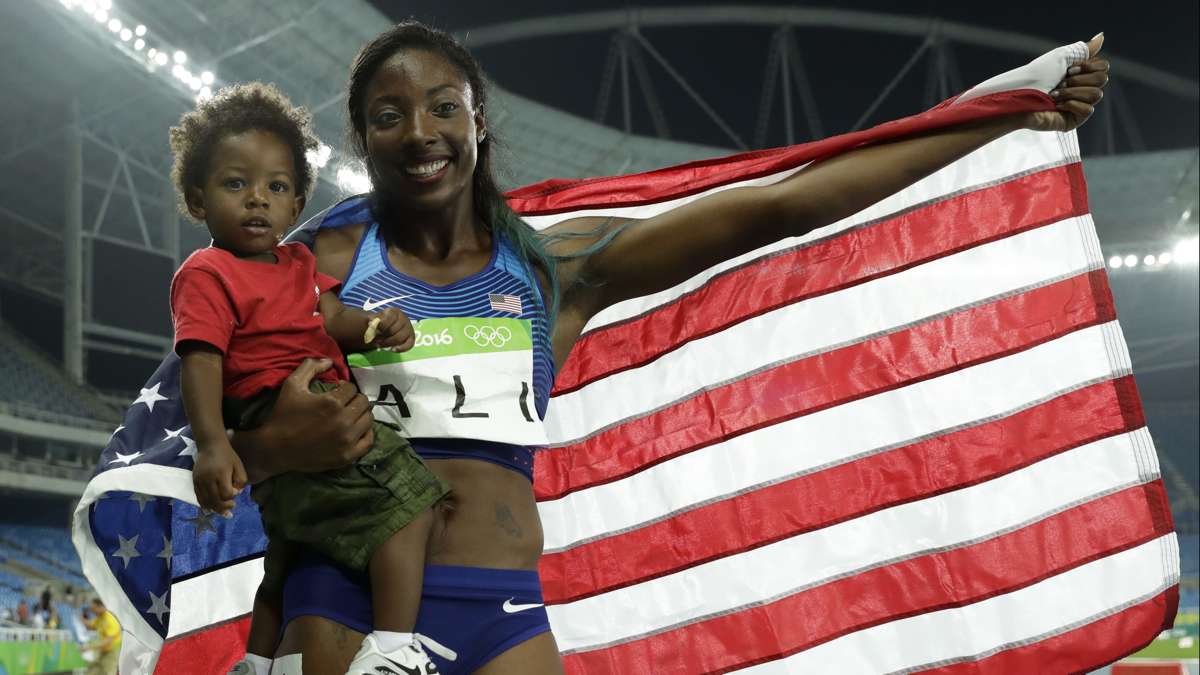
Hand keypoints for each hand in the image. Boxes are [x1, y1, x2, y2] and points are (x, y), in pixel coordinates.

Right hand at [192, 441, 245, 515]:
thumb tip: (235, 494)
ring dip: (215, 509)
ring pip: (206, 501)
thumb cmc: (228, 456)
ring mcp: (199, 481)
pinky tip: (211, 509)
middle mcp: (208, 479)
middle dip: (224, 507)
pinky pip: (198, 497)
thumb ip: (240, 481)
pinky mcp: (194, 481)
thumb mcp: (239, 466)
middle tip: (232, 507)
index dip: (232, 497)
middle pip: (215, 500)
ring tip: (223, 512)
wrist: (210, 445)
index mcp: (221, 474)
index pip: (226, 494)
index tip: (235, 492)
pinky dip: (204, 505)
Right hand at [235, 358, 373, 480]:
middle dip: (353, 399)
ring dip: (360, 414)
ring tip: (349, 415)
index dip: (343, 388)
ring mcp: (346, 440)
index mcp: (331, 402)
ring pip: (368, 419)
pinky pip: (368, 442)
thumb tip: (329, 361)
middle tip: (343, 403)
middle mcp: (343, 421)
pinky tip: (356, 430)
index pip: (351, 388)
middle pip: (363, 402)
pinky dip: (365, 434)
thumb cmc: (283, 415)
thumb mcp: (292, 384)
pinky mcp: (347, 456)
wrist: (275, 448)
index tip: (336, 392)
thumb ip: (310, 367)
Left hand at [371, 307, 415, 350]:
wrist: (387, 327)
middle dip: (382, 337)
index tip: (375, 330)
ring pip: (399, 338)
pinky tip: (392, 350)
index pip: (387, 320)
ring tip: (380, 344)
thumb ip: (373, 321)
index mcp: (394, 312)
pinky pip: (409, 345)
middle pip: (392, 330)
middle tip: (376, 340)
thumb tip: (371, 322)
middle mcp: (404, 318)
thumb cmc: (380, 323)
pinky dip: (401, 348)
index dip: (380, 327)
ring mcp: (409, 328)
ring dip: (388, 343)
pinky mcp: (411, 337)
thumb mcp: (375, 319)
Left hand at [1027, 33, 1108, 132]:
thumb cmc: (1037, 76)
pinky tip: (1056, 106)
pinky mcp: (1074, 120)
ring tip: (1054, 94)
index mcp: (1080, 73)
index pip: (1103, 67)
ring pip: (1096, 94)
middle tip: (1060, 82)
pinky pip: (1088, 110)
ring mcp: (1079, 104)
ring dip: (1072, 92)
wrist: (1021, 96)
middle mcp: (1082, 88)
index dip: (1089, 66)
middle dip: (1078, 80)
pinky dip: (1071, 105)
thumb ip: (1083, 49)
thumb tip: (1102, 36)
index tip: (1069, 69)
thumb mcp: (1061, 58)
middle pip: (1102, 79)